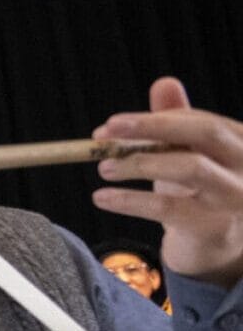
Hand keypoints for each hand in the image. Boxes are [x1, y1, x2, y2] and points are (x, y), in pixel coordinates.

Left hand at [95, 78, 242, 289]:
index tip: (111, 125)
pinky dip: (130, 200)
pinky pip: (169, 207)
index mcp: (242, 141)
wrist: (216, 248)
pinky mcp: (217, 227)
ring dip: (139, 163)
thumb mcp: (190, 154)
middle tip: (104, 133)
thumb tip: (165, 82)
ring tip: (103, 168)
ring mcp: (236, 197)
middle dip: (151, 127)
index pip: (200, 120)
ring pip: (190, 167)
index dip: (154, 120)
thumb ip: (178, 121)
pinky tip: (102, 197)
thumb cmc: (201, 192)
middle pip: (205, 133)